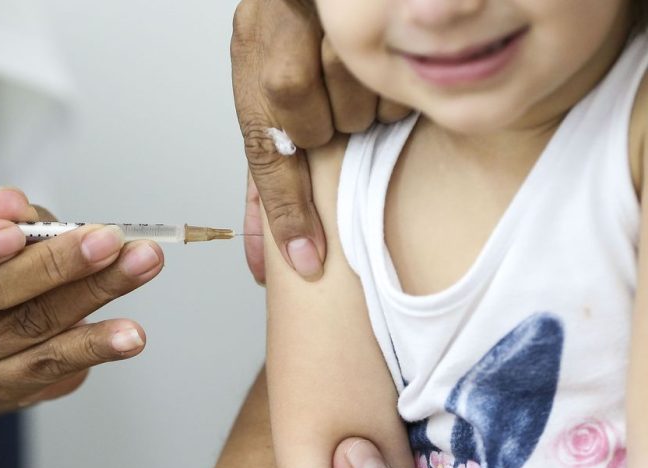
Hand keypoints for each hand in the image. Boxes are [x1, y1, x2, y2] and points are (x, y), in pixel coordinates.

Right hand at [0, 187, 163, 405]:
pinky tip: (131, 334)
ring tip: (141, 268)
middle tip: (111, 240)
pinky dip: (96, 346)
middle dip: (58, 264)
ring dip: (94, 295)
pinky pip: (53, 365)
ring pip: (33, 327)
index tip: (15, 233)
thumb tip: (13, 204)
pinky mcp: (1, 388)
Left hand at [232, 0, 408, 282]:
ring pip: (357, 105)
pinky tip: (388, 57)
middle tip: (340, 105)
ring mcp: (318, 17)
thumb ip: (273, 158)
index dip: (287, 212)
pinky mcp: (357, 13)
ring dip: (369, 104)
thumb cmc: (300, 24)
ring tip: (365, 76)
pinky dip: (398, 82)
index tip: (307, 260)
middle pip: (313, 130)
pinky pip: (393, 76)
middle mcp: (276, 33)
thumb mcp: (271, 84)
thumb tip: (271, 243)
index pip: (264, 150)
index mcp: (251, 58)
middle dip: (334, 129)